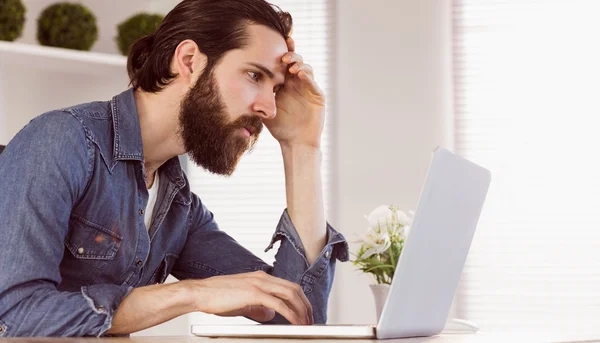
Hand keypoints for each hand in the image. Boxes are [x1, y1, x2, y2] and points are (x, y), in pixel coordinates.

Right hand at [191, 271, 313, 324]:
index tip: (305, 312)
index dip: (300, 299)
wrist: (200, 293)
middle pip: (294, 288)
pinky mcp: (254, 293)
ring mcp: (259, 284)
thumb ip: (258, 308)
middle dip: (306, 305)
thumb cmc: (216, 297)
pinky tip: (294, 322)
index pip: (288, 286)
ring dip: (301, 309)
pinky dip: (290, 313)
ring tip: (305, 323)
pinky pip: (279, 304)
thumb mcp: (242, 302)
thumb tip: (270, 315)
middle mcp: (262, 277)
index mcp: (260, 277)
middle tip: (310, 319)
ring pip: (290, 294)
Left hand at [264, 37, 325, 148]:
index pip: (283, 65)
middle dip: (291, 55)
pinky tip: (300, 74)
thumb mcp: (264, 110)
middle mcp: (297, 84)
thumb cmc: (280, 128)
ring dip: (299, 64)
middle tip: (283, 56)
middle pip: (296, 62)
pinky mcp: (318, 96)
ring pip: (306, 69)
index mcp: (285, 85)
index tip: (273, 44)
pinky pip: (313, 83)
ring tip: (291, 67)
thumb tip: (239, 86)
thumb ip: (257, 98)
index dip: (280, 54)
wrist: (295, 143)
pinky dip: (307, 77)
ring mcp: (308, 89)